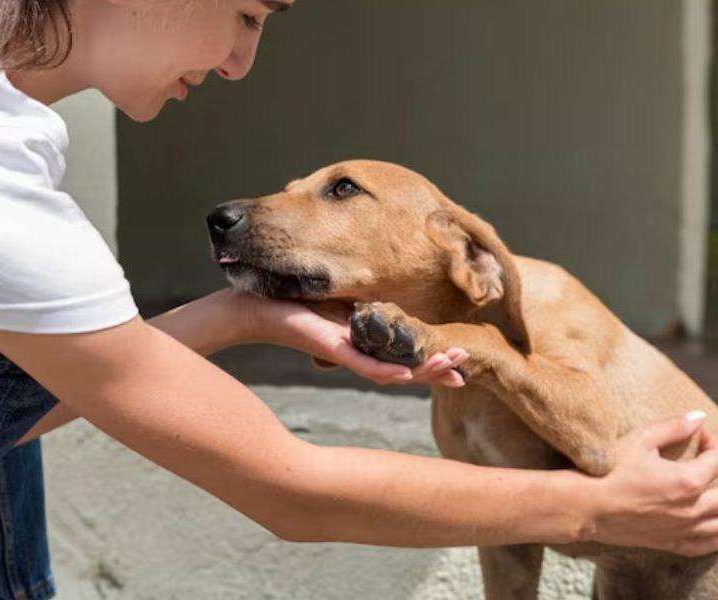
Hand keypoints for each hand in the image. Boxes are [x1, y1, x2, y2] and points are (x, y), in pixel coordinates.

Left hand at [234, 291, 467, 386]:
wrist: (252, 306)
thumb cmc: (290, 299)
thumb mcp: (337, 297)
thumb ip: (362, 301)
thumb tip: (387, 293)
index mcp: (362, 340)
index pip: (404, 355)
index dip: (433, 360)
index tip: (461, 361)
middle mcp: (357, 351)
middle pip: (404, 367)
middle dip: (437, 367)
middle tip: (466, 369)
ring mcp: (344, 352)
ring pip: (390, 371)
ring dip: (423, 371)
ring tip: (454, 367)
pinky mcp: (329, 347)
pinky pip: (361, 364)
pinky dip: (386, 370)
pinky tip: (408, 375)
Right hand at [586, 411, 717, 555]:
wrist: (584, 506)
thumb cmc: (608, 471)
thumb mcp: (639, 440)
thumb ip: (672, 427)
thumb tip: (698, 416)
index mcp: (687, 481)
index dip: (713, 444)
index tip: (702, 435)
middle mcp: (692, 509)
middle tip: (709, 462)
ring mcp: (683, 529)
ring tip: (712, 492)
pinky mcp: (670, 543)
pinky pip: (706, 545)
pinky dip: (715, 535)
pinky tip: (711, 524)